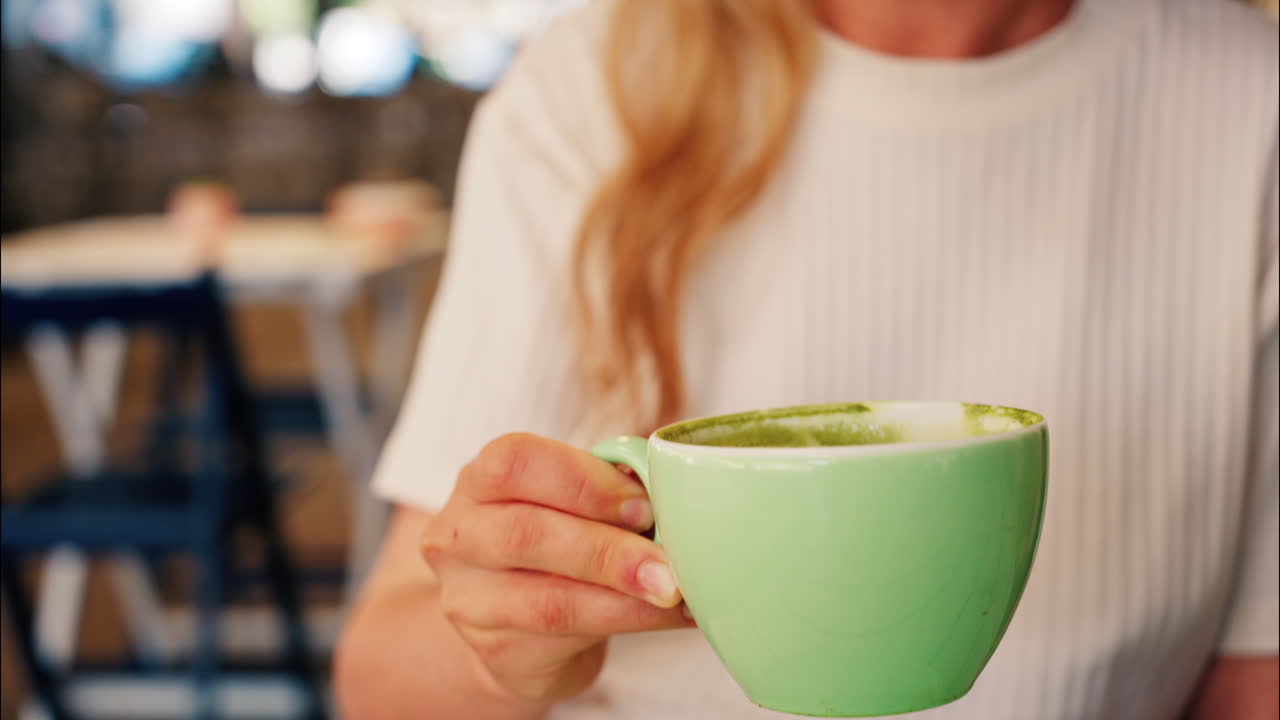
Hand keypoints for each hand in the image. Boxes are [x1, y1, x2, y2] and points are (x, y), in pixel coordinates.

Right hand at [421, 433, 691, 702]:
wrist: (519, 623)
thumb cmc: (554, 539)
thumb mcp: (568, 501)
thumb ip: (605, 488)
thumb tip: (670, 489)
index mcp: (480, 479)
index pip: (514, 461)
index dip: (582, 480)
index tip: (641, 502)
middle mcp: (461, 536)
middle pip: (524, 534)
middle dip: (607, 549)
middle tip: (667, 562)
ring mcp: (470, 601)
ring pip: (546, 600)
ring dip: (622, 597)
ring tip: (674, 593)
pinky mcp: (497, 652)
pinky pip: (565, 641)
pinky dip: (626, 624)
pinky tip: (664, 616)